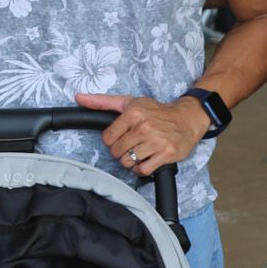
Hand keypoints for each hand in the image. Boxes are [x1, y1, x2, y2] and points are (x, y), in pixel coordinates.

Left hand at [75, 91, 207, 175]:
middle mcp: (144, 127)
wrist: (188, 118)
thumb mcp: (130, 102)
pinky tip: (147, 159)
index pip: (108, 138)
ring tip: (140, 152)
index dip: (112, 140)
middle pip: (117, 152)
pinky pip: (144, 170)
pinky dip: (143, 168)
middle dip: (121, 151)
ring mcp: (156, 141)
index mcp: (133, 113)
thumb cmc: (157, 111)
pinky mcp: (166, 154)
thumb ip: (103, 101)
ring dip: (131, 161)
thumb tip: (79, 98)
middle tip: (132, 145)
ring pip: (128, 162)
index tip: (122, 137)